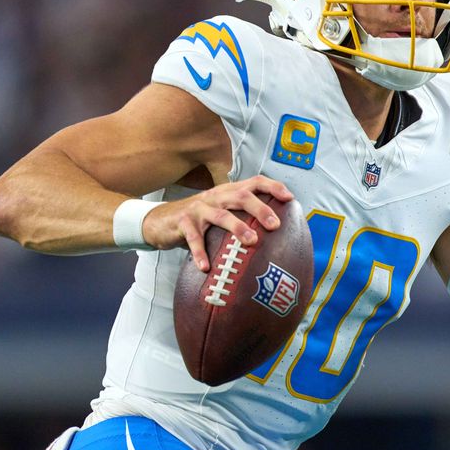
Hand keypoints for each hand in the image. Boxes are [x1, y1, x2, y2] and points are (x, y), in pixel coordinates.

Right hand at [142, 175, 293, 271]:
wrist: (159, 221)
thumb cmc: (198, 220)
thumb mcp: (220, 213)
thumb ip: (241, 217)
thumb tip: (273, 234)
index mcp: (227, 192)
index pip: (253, 182)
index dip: (272, 187)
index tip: (289, 198)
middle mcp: (215, 197)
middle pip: (241, 196)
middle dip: (261, 208)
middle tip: (275, 225)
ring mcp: (198, 209)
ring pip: (221, 215)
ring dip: (237, 227)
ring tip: (251, 242)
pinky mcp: (182, 223)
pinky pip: (193, 238)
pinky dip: (200, 253)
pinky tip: (206, 267)